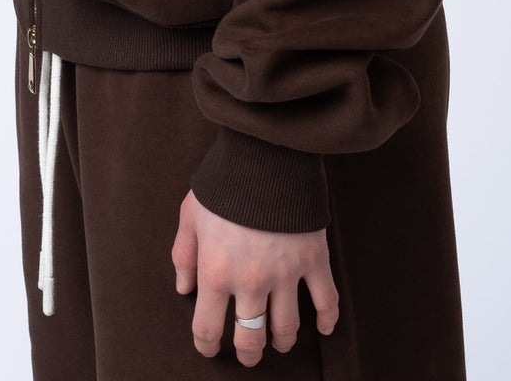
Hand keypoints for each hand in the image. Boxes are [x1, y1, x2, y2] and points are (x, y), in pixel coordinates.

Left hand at [172, 186, 338, 364]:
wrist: (265, 154)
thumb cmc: (224, 183)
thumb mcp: (191, 215)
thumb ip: (184, 254)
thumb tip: (184, 288)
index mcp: (216, 272)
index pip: (208, 329)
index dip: (207, 345)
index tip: (209, 348)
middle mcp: (250, 282)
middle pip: (250, 338)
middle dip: (248, 353)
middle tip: (248, 355)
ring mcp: (285, 273)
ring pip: (286, 329)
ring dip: (281, 342)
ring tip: (278, 343)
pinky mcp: (313, 260)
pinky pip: (325, 300)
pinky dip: (327, 320)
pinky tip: (322, 328)